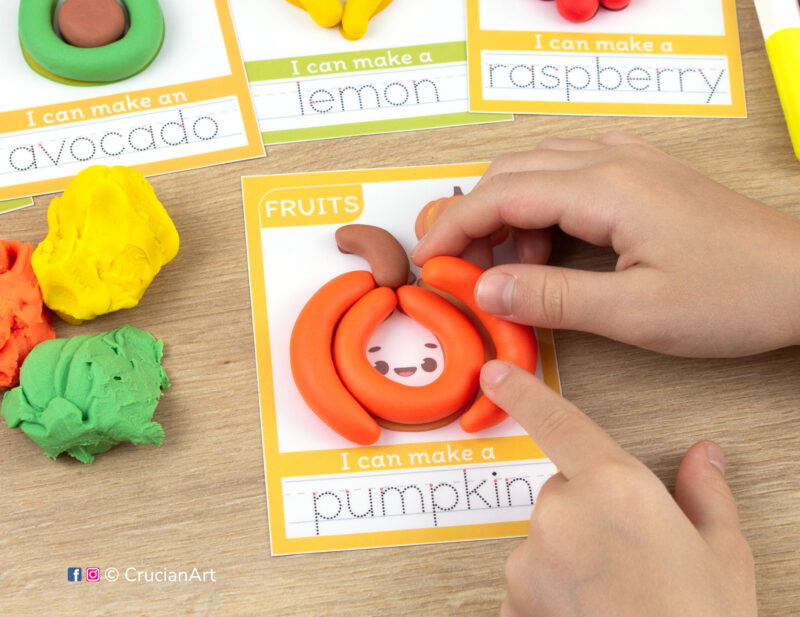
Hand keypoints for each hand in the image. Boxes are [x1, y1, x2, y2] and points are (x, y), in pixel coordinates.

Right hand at [411, 132, 799, 356]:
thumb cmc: (734, 294)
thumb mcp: (634, 313)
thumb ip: (552, 298)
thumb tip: (484, 290)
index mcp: (606, 187)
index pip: (501, 194)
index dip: (453, 227)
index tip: (426, 261)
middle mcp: (612, 160)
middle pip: (510, 172)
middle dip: (474, 219)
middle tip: (460, 271)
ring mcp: (628, 162)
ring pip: (536, 170)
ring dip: (508, 217)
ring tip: (513, 276)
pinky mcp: (641, 176)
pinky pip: (568, 177)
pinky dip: (540, 212)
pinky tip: (550, 254)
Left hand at [478, 360, 756, 616]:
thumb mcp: (724, 556)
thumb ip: (705, 495)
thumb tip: (705, 456)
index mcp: (615, 487)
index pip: (560, 424)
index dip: (524, 392)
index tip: (495, 371)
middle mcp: (561, 513)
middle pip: (561, 492)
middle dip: (587, 512)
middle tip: (630, 555)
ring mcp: (530, 559)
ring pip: (545, 539)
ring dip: (569, 555)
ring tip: (616, 594)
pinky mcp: (513, 601)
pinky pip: (532, 580)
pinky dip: (553, 591)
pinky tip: (592, 613)